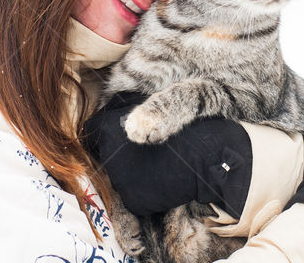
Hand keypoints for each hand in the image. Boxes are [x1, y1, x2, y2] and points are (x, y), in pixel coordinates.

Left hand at [83, 92, 251, 217]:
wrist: (210, 155)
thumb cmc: (184, 123)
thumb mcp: (151, 104)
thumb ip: (125, 108)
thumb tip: (110, 109)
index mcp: (108, 127)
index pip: (93, 129)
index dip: (108, 130)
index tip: (123, 133)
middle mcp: (108, 154)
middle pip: (105, 154)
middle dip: (120, 152)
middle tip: (146, 150)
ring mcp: (119, 179)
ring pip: (119, 176)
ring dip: (133, 172)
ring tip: (158, 165)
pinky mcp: (134, 200)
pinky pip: (134, 196)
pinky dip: (146, 192)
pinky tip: (164, 182)